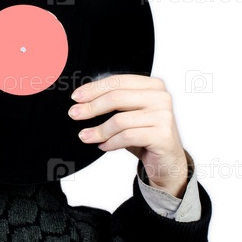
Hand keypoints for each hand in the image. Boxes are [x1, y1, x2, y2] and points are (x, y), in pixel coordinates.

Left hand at [68, 74, 188, 197]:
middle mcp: (160, 97)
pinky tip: (104, 146)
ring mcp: (163, 116)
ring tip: (86, 136)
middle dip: (91, 107)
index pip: (118, 81)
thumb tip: (82, 100)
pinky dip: (111, 142)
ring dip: (98, 130)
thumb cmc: (145, 134)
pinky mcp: (162, 135)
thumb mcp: (129, 113)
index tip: (76, 97)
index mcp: (152, 85)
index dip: (94, 88)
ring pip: (119, 120)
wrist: (166, 160)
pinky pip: (126, 136)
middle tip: (74, 114)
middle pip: (116, 97)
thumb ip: (113, 102)